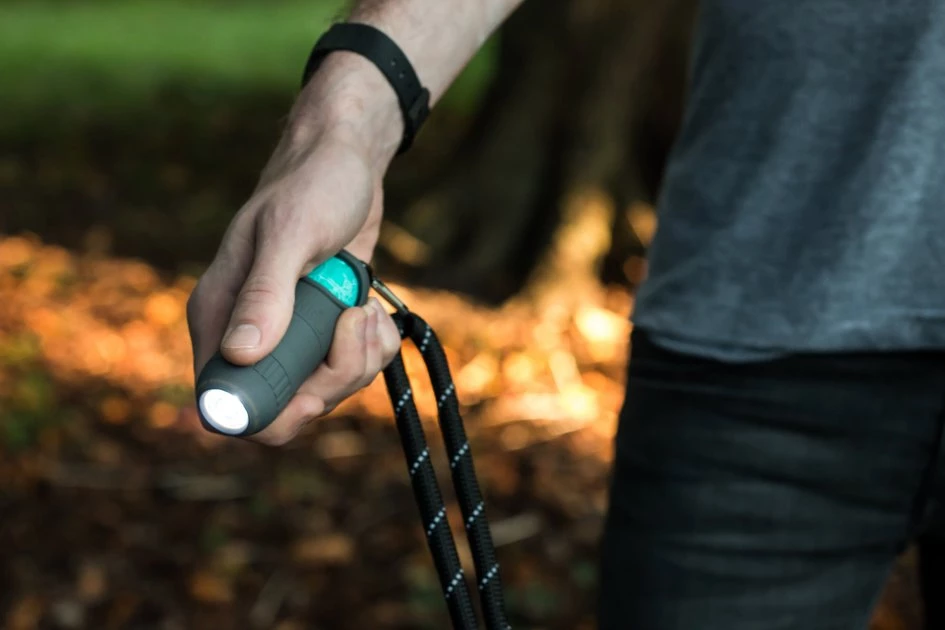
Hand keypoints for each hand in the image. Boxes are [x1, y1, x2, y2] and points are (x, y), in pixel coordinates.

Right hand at [186, 105, 401, 445]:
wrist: (346, 162)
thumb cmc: (312, 185)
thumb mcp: (291, 233)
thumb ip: (266, 293)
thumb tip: (241, 354)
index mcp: (218, 316)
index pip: (224, 403)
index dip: (269, 415)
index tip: (313, 388)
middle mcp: (247, 333)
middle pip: (284, 407)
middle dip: (330, 382)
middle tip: (353, 326)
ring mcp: (288, 335)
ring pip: (322, 391)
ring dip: (359, 361)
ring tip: (366, 310)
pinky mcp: (322, 331)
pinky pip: (347, 368)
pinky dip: (371, 350)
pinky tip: (373, 310)